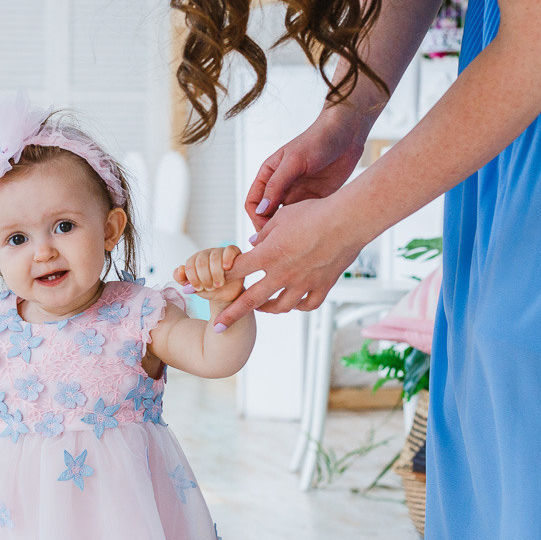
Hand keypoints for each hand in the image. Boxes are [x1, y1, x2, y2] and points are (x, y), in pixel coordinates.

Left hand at [174, 245, 244, 303]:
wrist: (227, 294)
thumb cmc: (210, 289)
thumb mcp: (194, 288)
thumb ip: (182, 280)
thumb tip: (180, 269)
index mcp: (194, 260)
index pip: (190, 265)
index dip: (193, 278)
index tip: (198, 288)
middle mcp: (206, 253)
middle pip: (201, 262)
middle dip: (205, 278)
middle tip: (210, 288)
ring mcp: (219, 251)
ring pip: (214, 257)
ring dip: (216, 274)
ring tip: (219, 284)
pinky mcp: (233, 252)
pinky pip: (229, 250)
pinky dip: (227, 259)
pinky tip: (226, 268)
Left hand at [216, 196, 367, 326]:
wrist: (349, 219)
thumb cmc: (314, 212)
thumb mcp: (281, 218)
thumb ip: (263, 234)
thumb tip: (250, 243)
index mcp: (268, 255)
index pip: (231, 272)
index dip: (207, 281)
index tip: (191, 289)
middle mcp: (283, 273)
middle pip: (250, 300)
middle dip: (231, 315)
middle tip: (218, 327)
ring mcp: (303, 283)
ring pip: (279, 307)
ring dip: (266, 309)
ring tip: (259, 308)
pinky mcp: (323, 286)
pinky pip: (306, 304)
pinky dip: (297, 305)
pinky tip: (292, 302)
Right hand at [246, 113, 365, 231]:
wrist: (347, 134)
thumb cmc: (317, 140)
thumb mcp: (293, 161)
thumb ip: (276, 185)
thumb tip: (261, 209)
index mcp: (268, 175)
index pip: (253, 203)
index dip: (257, 218)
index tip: (266, 231)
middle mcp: (281, 187)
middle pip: (268, 215)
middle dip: (270, 229)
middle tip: (280, 242)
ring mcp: (298, 194)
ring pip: (285, 219)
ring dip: (287, 230)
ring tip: (295, 239)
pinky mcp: (315, 199)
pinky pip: (304, 217)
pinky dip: (304, 226)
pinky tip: (310, 231)